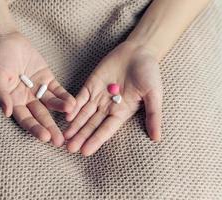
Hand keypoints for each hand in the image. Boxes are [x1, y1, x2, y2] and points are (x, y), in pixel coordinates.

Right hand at [0, 32, 75, 146]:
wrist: (6, 40)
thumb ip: (2, 95)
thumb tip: (6, 113)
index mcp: (14, 102)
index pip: (26, 119)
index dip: (35, 129)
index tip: (45, 137)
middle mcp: (27, 99)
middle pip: (41, 116)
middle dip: (51, 127)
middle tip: (61, 140)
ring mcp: (38, 90)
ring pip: (51, 104)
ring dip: (60, 109)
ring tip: (70, 113)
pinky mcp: (47, 79)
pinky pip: (57, 90)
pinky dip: (64, 96)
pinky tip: (73, 102)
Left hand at [64, 41, 162, 155]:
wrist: (139, 51)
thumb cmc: (149, 73)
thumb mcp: (154, 94)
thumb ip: (153, 115)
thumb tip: (157, 139)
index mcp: (121, 112)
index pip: (106, 129)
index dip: (96, 140)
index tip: (85, 152)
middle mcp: (107, 107)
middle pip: (91, 125)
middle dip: (80, 136)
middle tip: (69, 149)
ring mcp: (97, 96)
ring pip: (83, 114)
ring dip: (74, 125)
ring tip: (64, 136)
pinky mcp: (90, 85)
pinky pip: (80, 98)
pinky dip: (73, 107)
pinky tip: (66, 116)